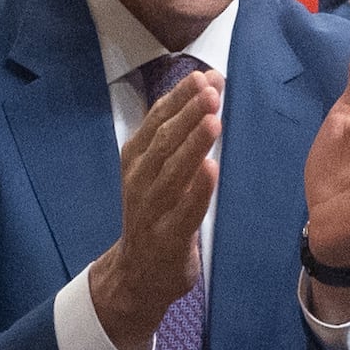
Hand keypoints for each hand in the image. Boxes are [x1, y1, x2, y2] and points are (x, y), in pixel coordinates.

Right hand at [89, 69, 221, 349]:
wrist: (138, 272)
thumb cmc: (156, 209)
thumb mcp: (159, 165)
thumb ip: (181, 127)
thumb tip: (210, 80)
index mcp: (136, 157)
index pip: (157, 120)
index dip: (180, 97)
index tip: (203, 77)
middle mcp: (139, 179)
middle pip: (163, 141)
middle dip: (188, 114)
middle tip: (211, 92)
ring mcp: (151, 209)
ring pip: (172, 172)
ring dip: (193, 145)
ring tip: (213, 122)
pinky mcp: (167, 238)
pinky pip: (184, 211)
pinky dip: (197, 190)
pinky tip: (211, 169)